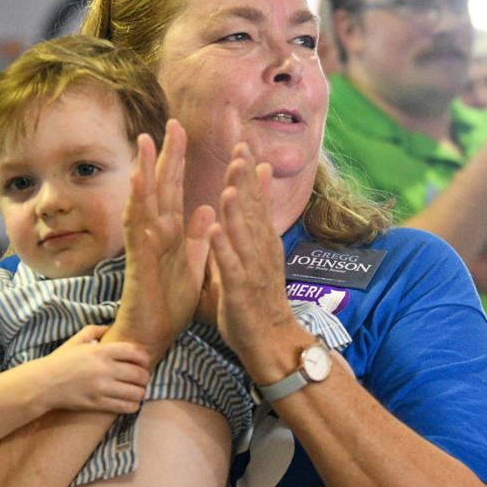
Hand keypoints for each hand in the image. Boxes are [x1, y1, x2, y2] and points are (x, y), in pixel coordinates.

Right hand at [37, 325, 149, 413]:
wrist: (43, 384)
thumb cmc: (60, 361)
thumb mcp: (76, 340)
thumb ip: (95, 331)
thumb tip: (110, 328)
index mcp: (100, 351)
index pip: (135, 353)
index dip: (145, 358)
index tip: (144, 362)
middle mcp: (103, 369)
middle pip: (139, 374)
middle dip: (145, 377)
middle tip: (142, 379)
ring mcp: (100, 388)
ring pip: (135, 392)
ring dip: (140, 392)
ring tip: (138, 391)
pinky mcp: (96, 404)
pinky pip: (124, 406)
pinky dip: (132, 405)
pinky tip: (131, 403)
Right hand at [115, 120, 214, 364]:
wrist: (152, 336)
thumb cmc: (169, 304)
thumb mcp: (193, 264)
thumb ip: (198, 236)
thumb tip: (207, 207)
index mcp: (172, 233)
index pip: (174, 189)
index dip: (178, 161)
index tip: (182, 132)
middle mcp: (156, 234)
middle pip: (160, 187)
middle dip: (164, 155)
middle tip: (169, 123)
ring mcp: (145, 245)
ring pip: (144, 201)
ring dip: (144, 171)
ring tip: (145, 142)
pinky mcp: (139, 262)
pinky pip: (138, 230)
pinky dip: (138, 206)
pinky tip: (138, 184)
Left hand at [206, 143, 300, 364]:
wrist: (273, 341)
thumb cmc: (260, 297)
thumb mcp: (259, 251)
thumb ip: (257, 217)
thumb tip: (259, 180)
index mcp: (262, 241)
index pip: (257, 201)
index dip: (250, 173)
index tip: (243, 145)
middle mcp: (261, 251)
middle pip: (254, 210)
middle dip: (246, 181)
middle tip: (241, 150)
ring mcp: (253, 270)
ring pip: (244, 235)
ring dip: (237, 211)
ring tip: (229, 185)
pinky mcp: (241, 291)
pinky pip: (231, 267)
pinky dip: (222, 248)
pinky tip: (213, 230)